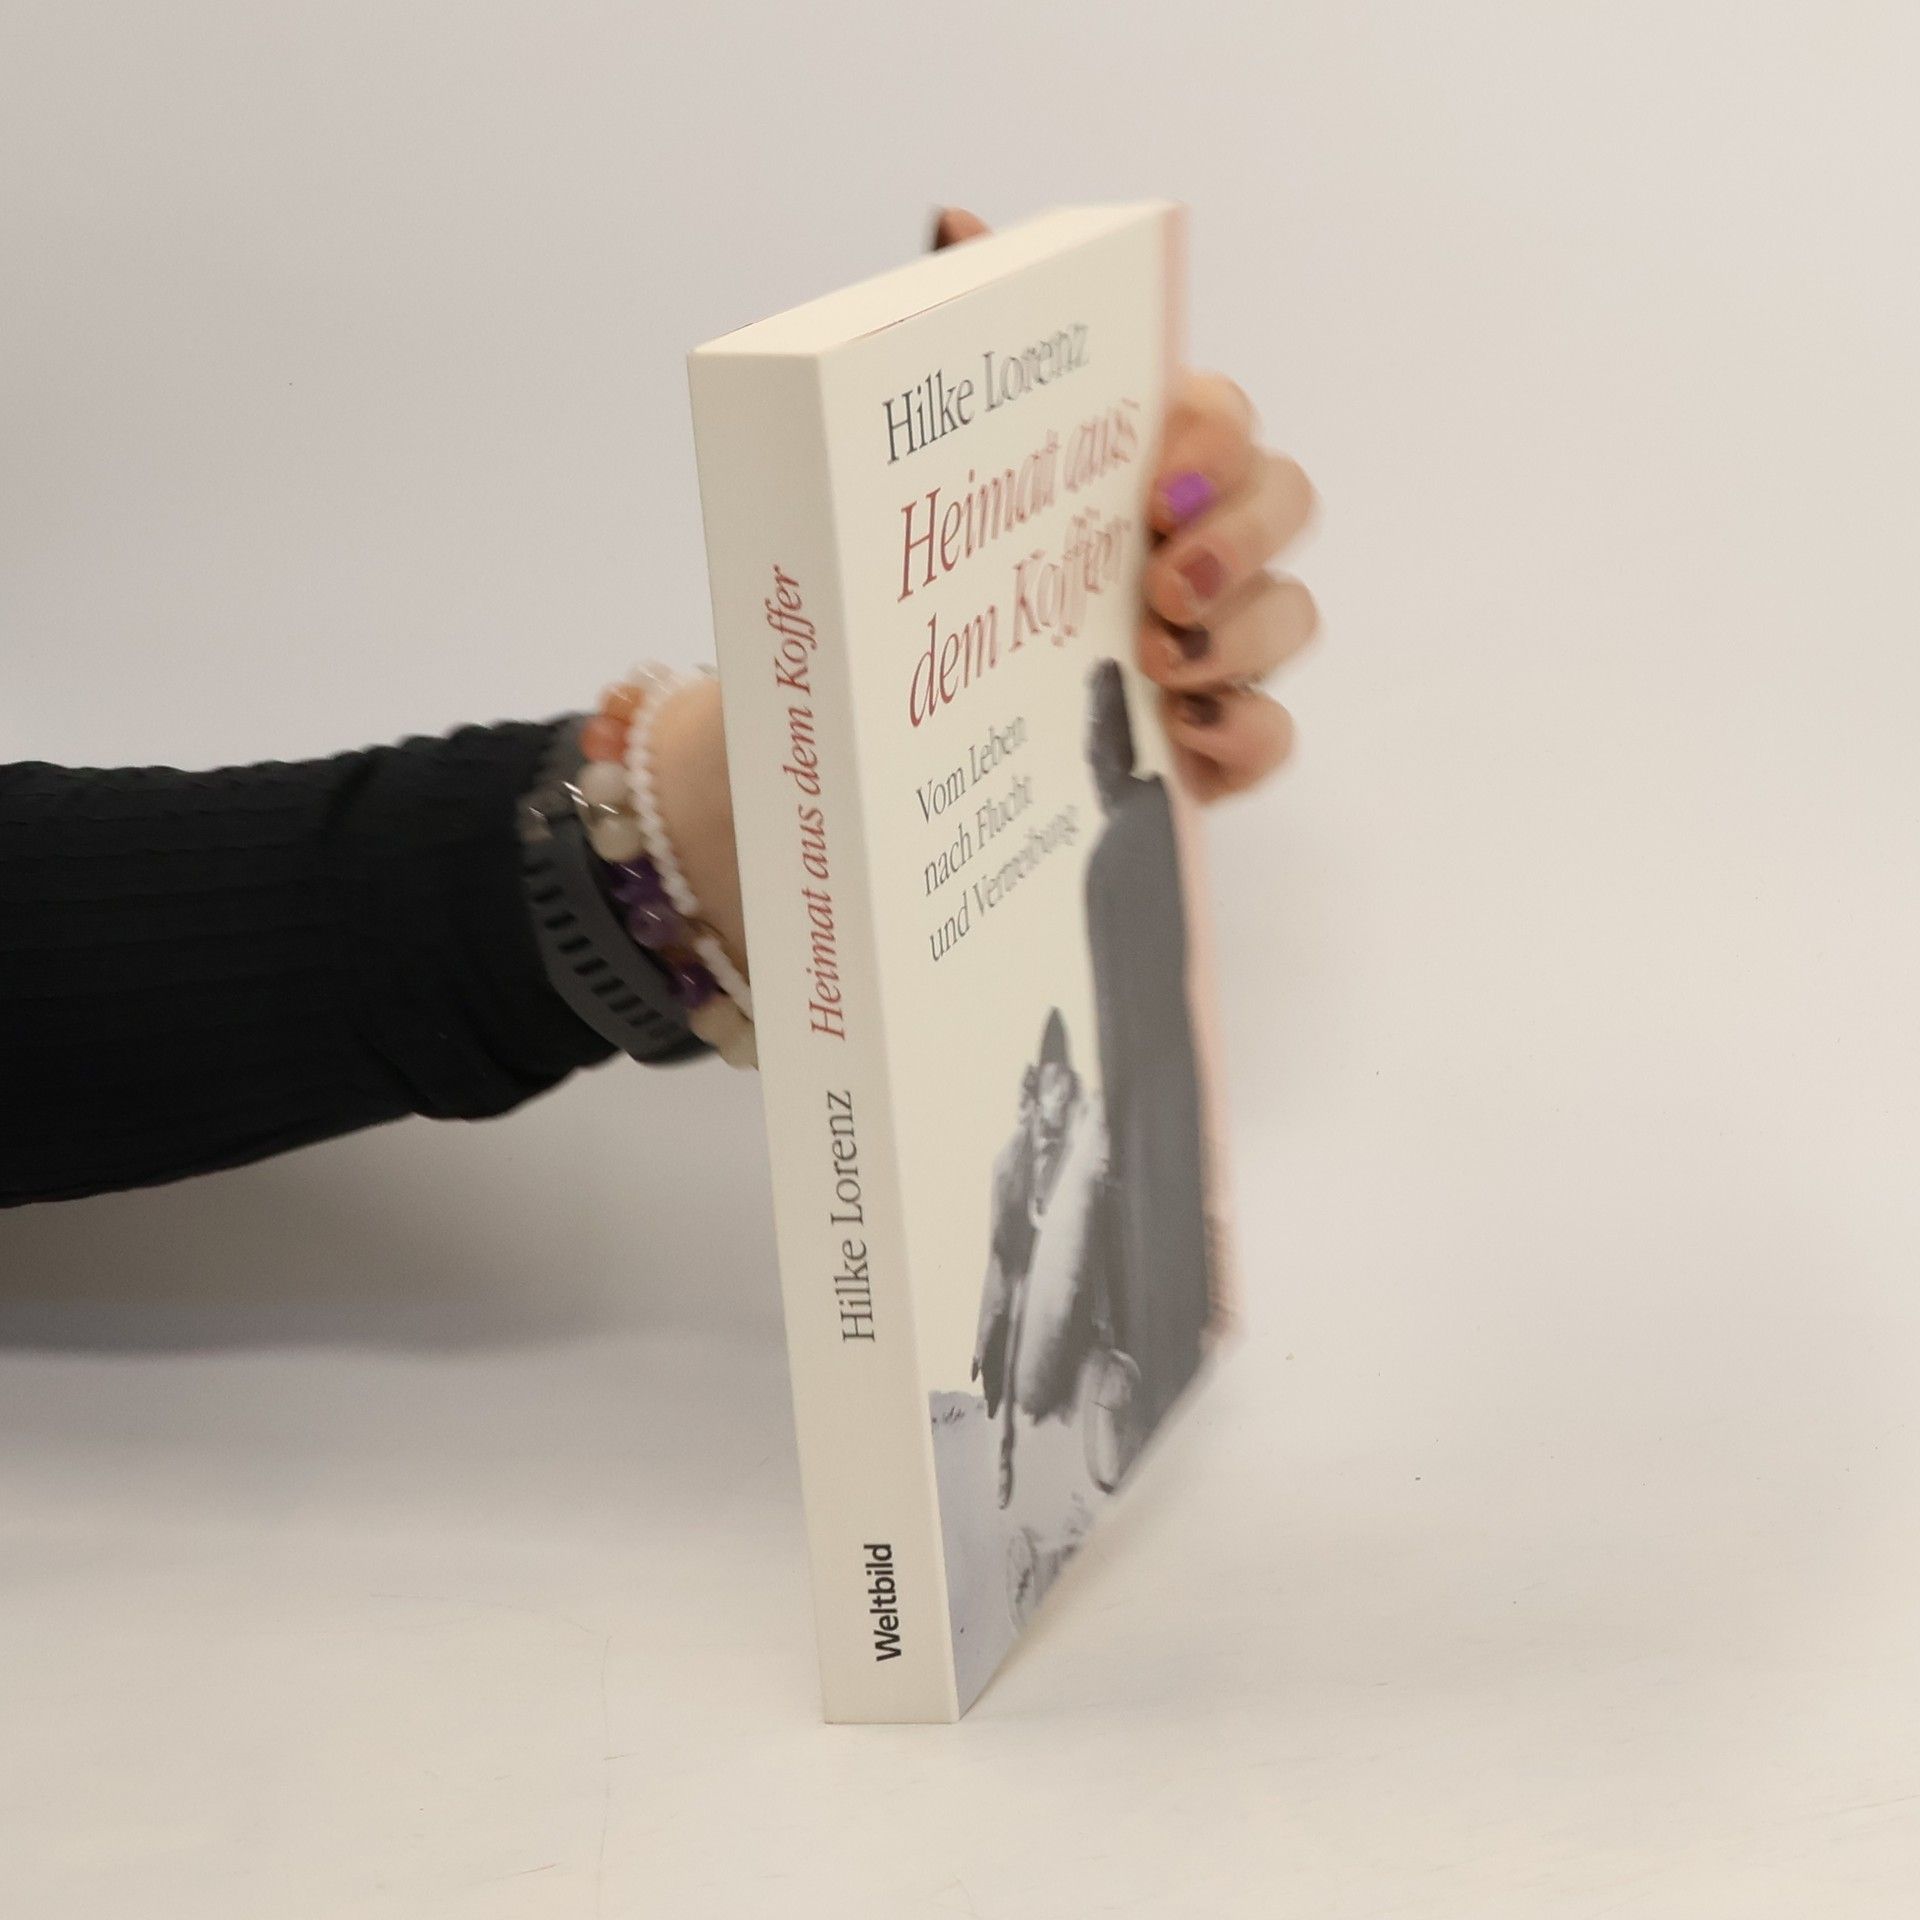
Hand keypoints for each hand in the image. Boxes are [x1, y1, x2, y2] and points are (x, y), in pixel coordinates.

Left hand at [935, 205, 1319, 803]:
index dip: (1215, 439)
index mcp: (1139, 463)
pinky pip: (1273, 735)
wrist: (884, 727)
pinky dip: (1246, 734)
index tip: (1161, 483)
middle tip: (1164, 584)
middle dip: (1243, 535)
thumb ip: (957, 346)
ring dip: (1241, 636)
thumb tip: (956, 226)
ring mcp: (1215, 644)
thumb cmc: (925, 579)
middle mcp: (1196, 543)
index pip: (1221, 415)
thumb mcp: (925, 467)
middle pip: (1286, 502)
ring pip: (1292, 615)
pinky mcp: (1209, 743)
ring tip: (1159, 666)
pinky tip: (1186, 736)